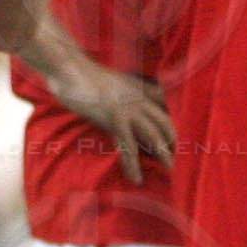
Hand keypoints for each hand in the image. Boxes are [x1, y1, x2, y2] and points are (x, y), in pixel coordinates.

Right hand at [43, 55, 173, 182]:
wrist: (70, 68)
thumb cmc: (83, 74)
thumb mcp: (109, 80)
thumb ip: (120, 90)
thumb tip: (119, 100)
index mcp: (138, 88)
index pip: (163, 103)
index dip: (170, 119)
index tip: (174, 135)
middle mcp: (138, 98)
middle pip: (164, 121)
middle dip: (172, 140)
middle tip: (176, 156)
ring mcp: (128, 109)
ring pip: (153, 135)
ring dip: (163, 154)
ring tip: (169, 169)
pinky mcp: (115, 120)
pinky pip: (129, 146)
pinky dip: (133, 164)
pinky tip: (136, 178)